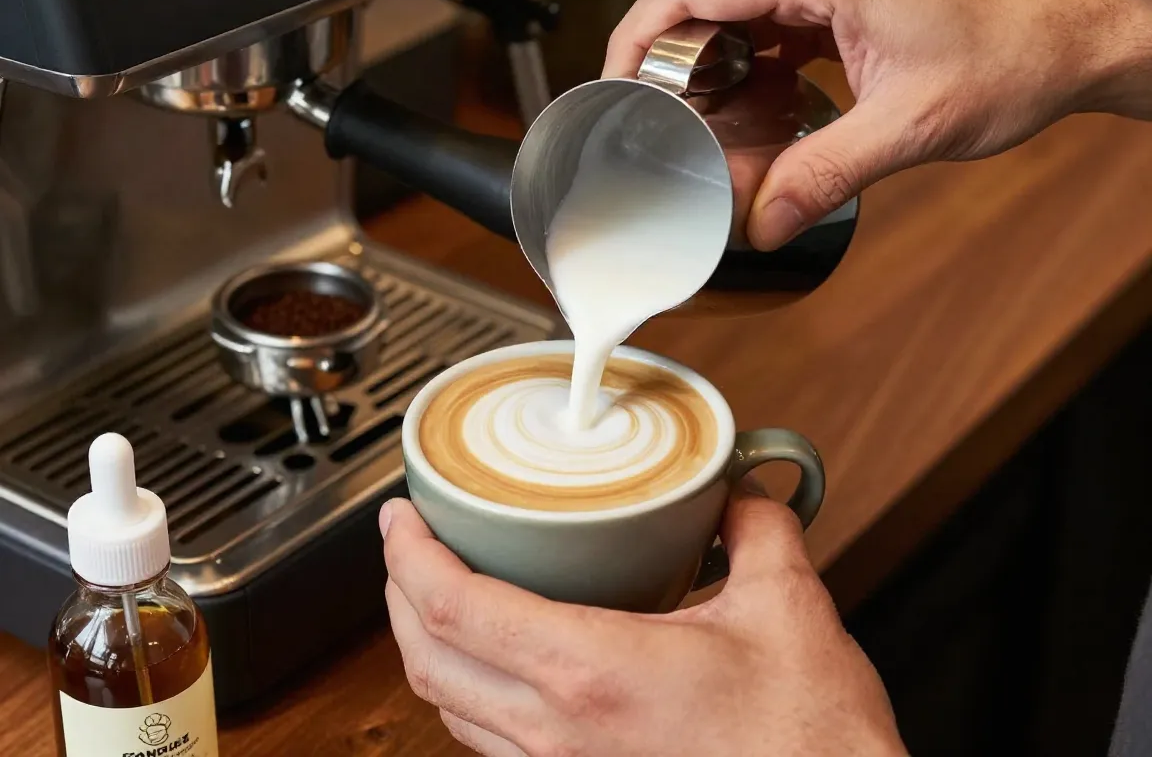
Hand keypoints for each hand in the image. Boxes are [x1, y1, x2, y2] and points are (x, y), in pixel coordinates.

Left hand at [381, 491, 907, 756]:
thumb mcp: (787, 609)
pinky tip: (496, 659)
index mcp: (593, 673)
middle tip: (407, 544)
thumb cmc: (807, 739)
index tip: (399, 517)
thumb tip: (738, 497)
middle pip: (427, 658)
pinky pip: (489, 738)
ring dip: (426, 643)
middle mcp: (560, 731)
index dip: (409, 555)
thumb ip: (757, 531)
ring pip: (449, 706)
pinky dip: (468, 687)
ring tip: (438, 592)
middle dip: (398, 592)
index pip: (456, 607)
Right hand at [603, 0, 1151, 250]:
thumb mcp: (908, 128)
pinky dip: (748, 56)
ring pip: (726, 0)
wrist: (1073, 34)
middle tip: (667, 127)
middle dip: (670, 63)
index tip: (614, 93)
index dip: (635, 42)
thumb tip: (759, 224)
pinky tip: (760, 102)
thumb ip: (822, 178)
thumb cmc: (1013, 55)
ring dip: (710, 62)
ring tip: (714, 121)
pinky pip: (763, 8)